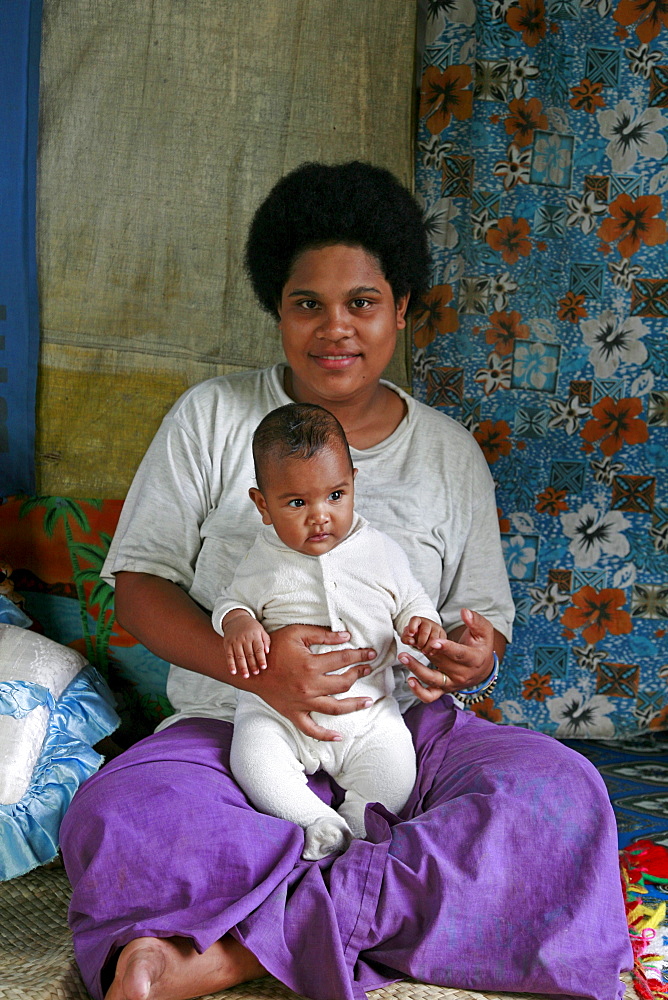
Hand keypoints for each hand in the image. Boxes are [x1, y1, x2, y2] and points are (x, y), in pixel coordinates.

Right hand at [221, 611, 270, 677]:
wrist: (236, 618)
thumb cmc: (251, 627)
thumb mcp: (261, 630)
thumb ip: (266, 640)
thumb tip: (267, 652)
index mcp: (254, 635)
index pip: (259, 649)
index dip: (261, 659)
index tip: (264, 667)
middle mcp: (244, 638)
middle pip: (249, 654)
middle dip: (253, 665)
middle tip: (256, 673)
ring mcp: (235, 641)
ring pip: (239, 656)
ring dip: (243, 667)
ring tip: (246, 676)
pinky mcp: (227, 643)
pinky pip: (229, 655)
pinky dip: (231, 664)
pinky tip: (233, 672)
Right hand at [248, 624, 375, 740]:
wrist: (251, 669)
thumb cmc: (273, 648)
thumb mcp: (296, 633)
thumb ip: (322, 634)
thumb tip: (346, 637)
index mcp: (310, 665)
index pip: (343, 659)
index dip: (360, 655)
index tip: (371, 654)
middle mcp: (309, 686)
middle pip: (344, 684)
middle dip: (359, 674)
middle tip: (367, 669)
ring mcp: (303, 703)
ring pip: (335, 708)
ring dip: (354, 705)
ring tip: (368, 701)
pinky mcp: (294, 714)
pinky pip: (311, 729)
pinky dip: (325, 735)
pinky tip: (339, 736)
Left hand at [400, 608, 499, 704]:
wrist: (482, 668)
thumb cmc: (480, 646)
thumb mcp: (484, 631)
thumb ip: (475, 621)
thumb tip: (464, 612)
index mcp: (474, 659)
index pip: (460, 654)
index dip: (447, 648)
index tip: (434, 642)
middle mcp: (463, 674)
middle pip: (442, 664)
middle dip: (426, 654)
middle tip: (411, 644)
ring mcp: (452, 683)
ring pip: (433, 680)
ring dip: (417, 670)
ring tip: (404, 657)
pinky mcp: (443, 689)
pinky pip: (430, 696)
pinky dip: (419, 692)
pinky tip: (410, 680)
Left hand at [401, 617, 447, 655]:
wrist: (425, 638)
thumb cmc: (415, 636)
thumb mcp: (408, 637)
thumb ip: (406, 638)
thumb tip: (411, 641)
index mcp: (417, 621)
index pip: (415, 620)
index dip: (412, 626)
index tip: (411, 634)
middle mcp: (428, 622)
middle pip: (424, 632)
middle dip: (421, 642)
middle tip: (419, 647)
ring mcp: (436, 628)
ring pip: (433, 639)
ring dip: (428, 647)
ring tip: (424, 651)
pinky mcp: (443, 634)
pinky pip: (440, 643)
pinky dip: (435, 650)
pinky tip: (431, 652)